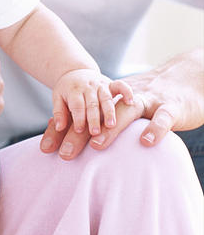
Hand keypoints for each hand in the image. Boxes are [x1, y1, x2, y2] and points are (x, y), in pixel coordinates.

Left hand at [40, 48, 203, 158]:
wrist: (187, 80)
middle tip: (65, 154)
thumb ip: (101, 122)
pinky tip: (145, 141)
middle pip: (99, 112)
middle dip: (81, 132)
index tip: (47, 149)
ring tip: (97, 144)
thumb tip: (73, 137)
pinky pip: (162, 116)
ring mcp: (149, 100)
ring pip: (126, 110)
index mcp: (112, 98)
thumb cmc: (152, 102)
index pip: (85, 114)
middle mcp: (127, 97)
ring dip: (111, 127)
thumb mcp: (125, 109)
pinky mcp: (171, 106)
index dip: (65, 129)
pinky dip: (154, 128)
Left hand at [52, 70, 133, 135]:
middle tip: (95, 132)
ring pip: (106, 98)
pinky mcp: (111, 84)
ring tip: (111, 125)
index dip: (78, 117)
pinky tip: (130, 102)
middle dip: (94, 118)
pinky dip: (126, 92)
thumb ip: (59, 113)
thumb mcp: (58, 98)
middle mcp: (88, 87)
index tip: (79, 130)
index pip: (77, 105)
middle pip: (92, 103)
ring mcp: (101, 85)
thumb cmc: (66, 91)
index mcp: (74, 90)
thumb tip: (58, 127)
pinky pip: (120, 85)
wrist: (76, 71)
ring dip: (109, 111)